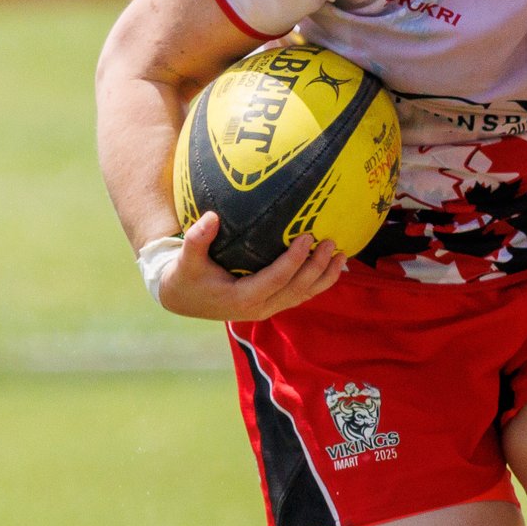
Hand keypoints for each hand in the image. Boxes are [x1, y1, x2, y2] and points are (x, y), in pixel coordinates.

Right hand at [153, 212, 345, 320]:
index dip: (294, 260)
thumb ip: (196, 239)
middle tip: (330, 242)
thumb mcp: (186, 260)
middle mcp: (259, 308)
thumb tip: (211, 217)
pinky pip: (300, 294)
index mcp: (242, 298)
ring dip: (324, 276)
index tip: (307, 237)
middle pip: (296, 289)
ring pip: (303, 295)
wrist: (184, 299)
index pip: (276, 280)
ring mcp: (268, 308)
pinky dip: (319, 281)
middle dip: (316, 267)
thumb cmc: (186, 276)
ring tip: (342, 254)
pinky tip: (333, 265)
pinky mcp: (272, 304)